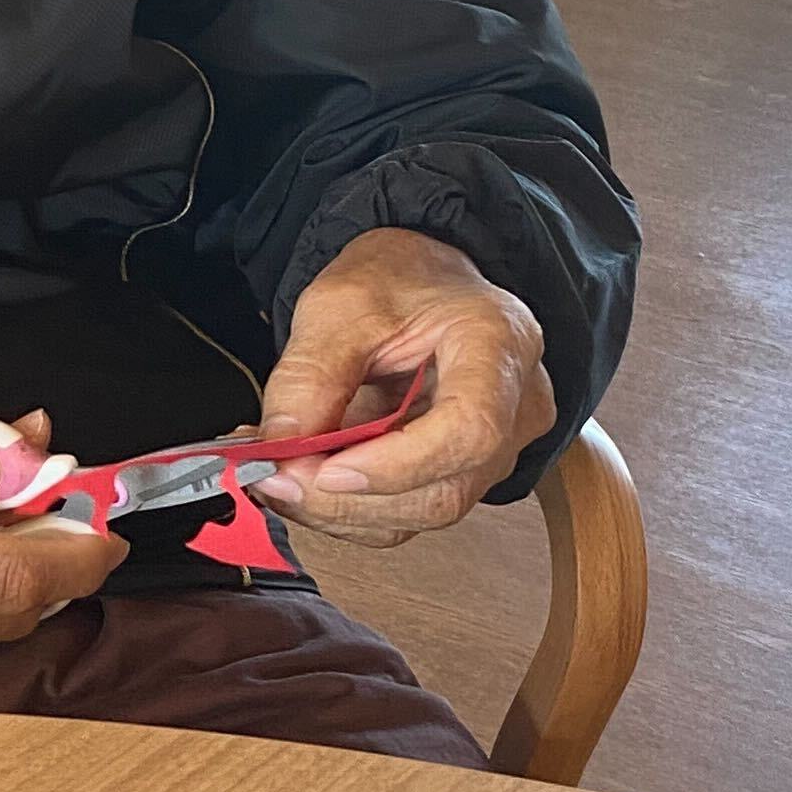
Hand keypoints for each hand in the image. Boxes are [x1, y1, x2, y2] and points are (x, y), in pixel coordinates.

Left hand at [248, 230, 552, 545]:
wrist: (423, 281)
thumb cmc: (401, 278)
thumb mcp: (340, 304)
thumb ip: (310, 375)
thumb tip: (281, 446)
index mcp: (498, 344)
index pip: (469, 431)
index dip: (396, 466)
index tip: (325, 470)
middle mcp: (514, 407)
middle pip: (444, 491)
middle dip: (349, 500)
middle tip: (277, 479)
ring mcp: (495, 449)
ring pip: (421, 513)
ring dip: (340, 510)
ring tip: (280, 475)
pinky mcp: (461, 473)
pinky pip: (407, 513)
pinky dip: (347, 507)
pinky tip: (305, 479)